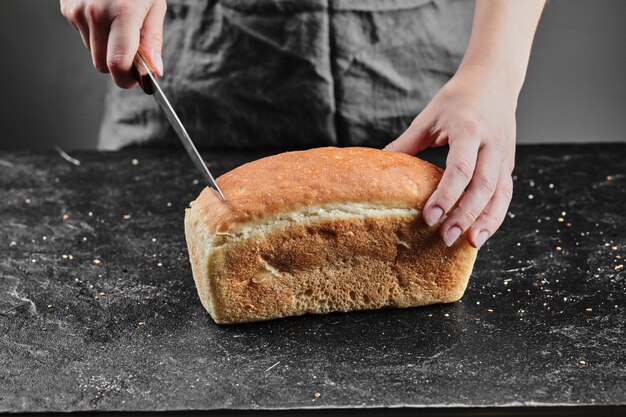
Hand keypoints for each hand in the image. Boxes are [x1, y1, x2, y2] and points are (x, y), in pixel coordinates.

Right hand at [60, 0, 166, 87]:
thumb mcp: (154, 5)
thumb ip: (152, 40)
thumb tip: (154, 70)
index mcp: (122, 13)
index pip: (117, 64)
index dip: (127, 79)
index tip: (137, 79)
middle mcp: (96, 13)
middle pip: (103, 65)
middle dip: (118, 65)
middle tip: (132, 50)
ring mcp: (78, 11)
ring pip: (92, 52)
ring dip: (106, 47)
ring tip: (118, 24)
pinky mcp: (67, 8)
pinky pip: (83, 36)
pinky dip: (95, 33)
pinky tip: (104, 14)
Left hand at [385, 64, 516, 248]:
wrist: (495, 79)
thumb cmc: (458, 97)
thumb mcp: (429, 115)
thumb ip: (407, 142)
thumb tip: (380, 163)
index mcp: (469, 129)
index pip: (460, 169)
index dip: (446, 195)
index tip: (429, 217)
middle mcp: (492, 144)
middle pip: (483, 186)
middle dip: (465, 215)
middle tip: (446, 238)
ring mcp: (504, 154)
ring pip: (500, 194)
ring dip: (486, 221)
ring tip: (471, 243)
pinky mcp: (509, 163)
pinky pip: (505, 193)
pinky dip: (495, 215)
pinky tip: (481, 231)